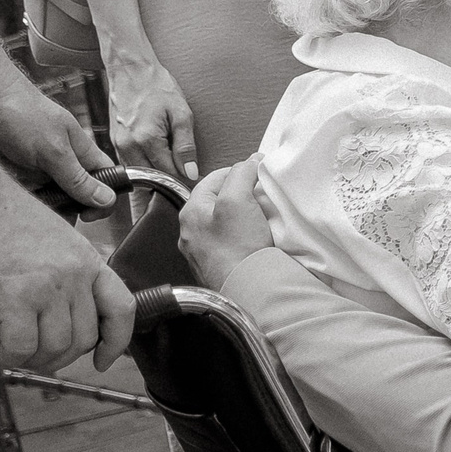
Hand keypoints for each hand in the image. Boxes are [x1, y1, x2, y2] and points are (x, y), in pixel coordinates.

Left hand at [0, 84, 116, 213]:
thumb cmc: (20, 112)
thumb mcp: (54, 150)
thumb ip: (78, 178)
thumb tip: (107, 200)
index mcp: (83, 153)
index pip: (107, 181)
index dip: (103, 201)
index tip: (87, 215)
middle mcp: (65, 162)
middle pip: (80, 195)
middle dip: (70, 209)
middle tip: (55, 216)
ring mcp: (42, 168)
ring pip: (54, 198)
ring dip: (45, 207)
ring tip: (31, 209)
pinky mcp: (19, 173)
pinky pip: (30, 195)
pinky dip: (26, 202)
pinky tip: (17, 203)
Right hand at [0, 190, 133, 371]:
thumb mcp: (53, 238)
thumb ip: (65, 273)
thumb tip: (60, 311)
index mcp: (89, 260)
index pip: (122, 308)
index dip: (117, 341)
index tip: (104, 359)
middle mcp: (76, 274)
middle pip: (84, 337)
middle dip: (60, 358)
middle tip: (34, 357)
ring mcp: (49, 286)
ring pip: (55, 347)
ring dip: (31, 361)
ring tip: (9, 354)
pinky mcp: (16, 296)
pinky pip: (21, 346)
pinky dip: (7, 357)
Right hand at [105, 43, 199, 179]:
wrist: (131, 69)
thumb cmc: (157, 86)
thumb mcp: (182, 114)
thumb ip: (186, 146)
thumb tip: (191, 173)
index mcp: (146, 140)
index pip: (168, 174)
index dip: (183, 177)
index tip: (193, 173)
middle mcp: (128, 145)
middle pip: (151, 178)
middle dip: (168, 176)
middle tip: (183, 165)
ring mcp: (118, 144)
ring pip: (139, 173)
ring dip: (155, 170)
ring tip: (169, 154)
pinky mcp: (114, 141)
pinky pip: (130, 162)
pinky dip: (143, 163)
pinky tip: (155, 151)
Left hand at [177, 164, 276, 288]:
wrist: (248, 289)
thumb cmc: (238, 246)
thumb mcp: (239, 199)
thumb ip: (241, 174)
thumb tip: (249, 162)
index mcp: (190, 211)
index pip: (213, 178)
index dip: (238, 171)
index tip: (257, 171)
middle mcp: (190, 232)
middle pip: (217, 202)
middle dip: (239, 196)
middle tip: (261, 197)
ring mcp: (201, 253)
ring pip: (222, 224)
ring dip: (240, 219)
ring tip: (260, 220)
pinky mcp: (215, 268)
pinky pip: (228, 245)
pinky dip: (241, 239)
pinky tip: (254, 242)